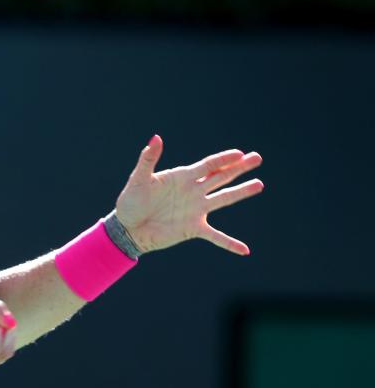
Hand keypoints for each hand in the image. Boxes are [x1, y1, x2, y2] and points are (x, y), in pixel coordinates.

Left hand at [115, 135, 263, 255]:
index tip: (239, 153)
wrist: (128, 228)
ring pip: (224, 199)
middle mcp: (193, 191)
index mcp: (182, 177)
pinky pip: (216, 237)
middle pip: (221, 176)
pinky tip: (244, 250)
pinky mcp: (193, 228)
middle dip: (239, 167)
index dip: (223, 159)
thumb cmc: (130, 201)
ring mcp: (195, 210)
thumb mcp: (139, 180)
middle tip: (257, 158)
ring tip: (259, 184)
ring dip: (241, 192)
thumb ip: (148, 159)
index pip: (208, 165)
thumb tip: (156, 138)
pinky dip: (229, 243)